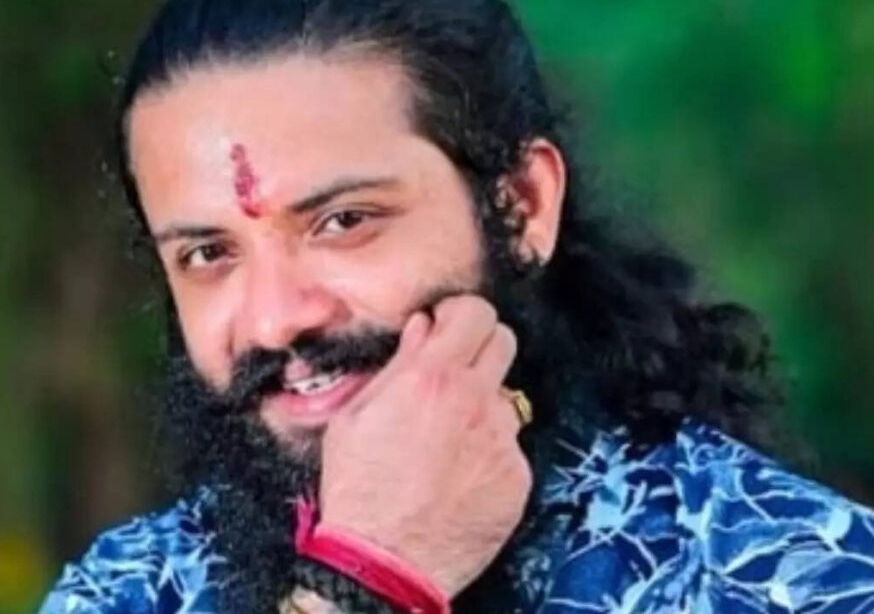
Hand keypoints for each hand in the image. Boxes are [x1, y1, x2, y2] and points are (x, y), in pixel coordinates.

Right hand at [318, 295, 532, 596]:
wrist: (385, 561)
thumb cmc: (358, 489)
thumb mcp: (355, 416)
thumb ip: (398, 364)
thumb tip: (424, 327)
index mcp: (431, 377)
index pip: (477, 312)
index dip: (462, 314)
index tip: (449, 327)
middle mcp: (475, 401)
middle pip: (505, 341)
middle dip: (480, 346)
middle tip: (454, 371)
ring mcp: (502, 440)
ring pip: (506, 398)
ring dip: (483, 406)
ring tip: (449, 440)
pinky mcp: (518, 476)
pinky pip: (510, 446)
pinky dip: (489, 452)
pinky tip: (459, 475)